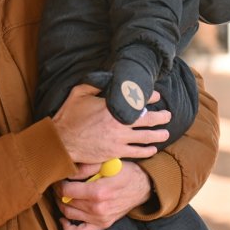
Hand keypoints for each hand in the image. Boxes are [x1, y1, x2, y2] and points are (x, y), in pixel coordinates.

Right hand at [50, 85, 169, 163]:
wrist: (62, 143)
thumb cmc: (69, 117)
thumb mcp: (79, 93)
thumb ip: (95, 84)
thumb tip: (108, 77)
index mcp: (111, 107)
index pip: (137, 100)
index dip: (150, 97)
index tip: (157, 97)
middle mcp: (119, 123)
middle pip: (147, 120)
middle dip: (160, 116)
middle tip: (167, 115)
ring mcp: (119, 139)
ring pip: (145, 137)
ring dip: (158, 134)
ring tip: (165, 133)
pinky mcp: (116, 152)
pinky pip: (137, 152)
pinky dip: (147, 150)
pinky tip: (152, 149)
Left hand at [54, 161, 151, 229]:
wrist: (142, 187)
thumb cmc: (124, 172)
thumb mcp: (106, 163)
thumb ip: (86, 167)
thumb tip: (68, 172)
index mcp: (98, 192)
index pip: (66, 191)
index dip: (58, 184)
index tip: (58, 177)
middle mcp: (98, 208)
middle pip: (65, 202)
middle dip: (58, 192)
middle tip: (59, 184)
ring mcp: (100, 219)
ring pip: (69, 215)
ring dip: (61, 205)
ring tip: (62, 195)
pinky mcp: (102, 225)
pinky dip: (68, 228)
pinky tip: (63, 218)